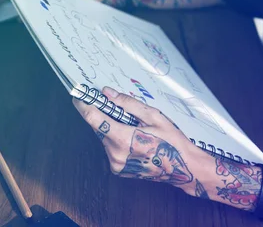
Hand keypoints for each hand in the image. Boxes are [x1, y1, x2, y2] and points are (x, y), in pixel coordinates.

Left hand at [72, 87, 209, 194]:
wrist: (184, 168)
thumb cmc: (172, 141)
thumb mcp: (152, 115)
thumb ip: (127, 103)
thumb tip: (107, 93)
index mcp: (123, 139)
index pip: (93, 118)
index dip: (83, 104)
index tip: (78, 95)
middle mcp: (115, 153)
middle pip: (98, 127)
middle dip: (103, 115)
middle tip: (114, 107)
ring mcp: (116, 163)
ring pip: (103, 137)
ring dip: (111, 128)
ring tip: (132, 127)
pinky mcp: (117, 169)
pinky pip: (109, 148)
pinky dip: (115, 139)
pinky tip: (132, 139)